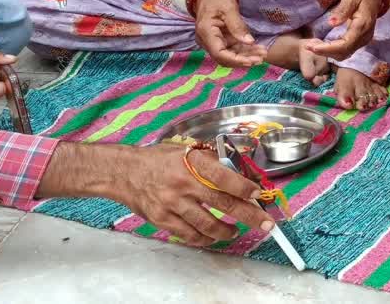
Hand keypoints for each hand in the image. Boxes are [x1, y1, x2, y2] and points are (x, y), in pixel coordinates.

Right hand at [40, 143, 274, 246]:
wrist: (124, 172)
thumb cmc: (159, 159)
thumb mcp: (186, 150)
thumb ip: (211, 160)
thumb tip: (239, 170)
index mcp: (192, 163)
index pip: (224, 178)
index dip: (244, 188)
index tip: (259, 195)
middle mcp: (183, 184)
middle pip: (222, 204)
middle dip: (248, 215)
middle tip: (265, 224)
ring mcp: (172, 204)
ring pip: (206, 224)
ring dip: (226, 231)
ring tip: (235, 232)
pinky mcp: (161, 219)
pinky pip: (187, 234)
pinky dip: (203, 238)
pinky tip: (211, 237)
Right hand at [194, 0, 265, 66]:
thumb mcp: (228, 8)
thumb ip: (238, 26)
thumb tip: (249, 42)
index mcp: (206, 33)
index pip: (219, 54)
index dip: (235, 60)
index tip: (251, 61)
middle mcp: (208, 41)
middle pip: (225, 57)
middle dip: (244, 59)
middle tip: (262, 57)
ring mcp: (214, 41)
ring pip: (231, 54)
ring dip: (247, 56)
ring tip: (263, 53)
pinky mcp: (221, 40)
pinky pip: (233, 48)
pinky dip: (245, 50)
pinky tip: (258, 49)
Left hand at [306, 0, 380, 59]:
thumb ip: (342, 10)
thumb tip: (331, 23)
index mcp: (362, 25)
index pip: (345, 44)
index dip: (328, 49)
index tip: (312, 47)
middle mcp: (364, 36)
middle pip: (344, 52)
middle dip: (325, 52)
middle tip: (308, 46)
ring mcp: (363, 40)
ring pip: (345, 54)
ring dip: (329, 53)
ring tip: (313, 46)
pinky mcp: (360, 40)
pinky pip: (347, 50)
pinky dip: (334, 50)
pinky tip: (323, 45)